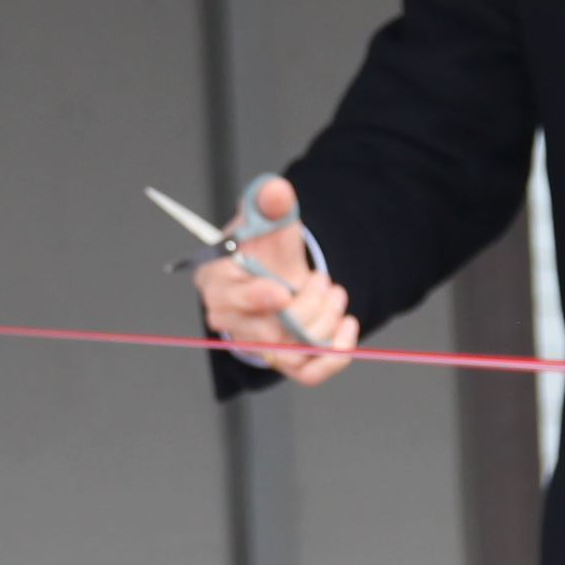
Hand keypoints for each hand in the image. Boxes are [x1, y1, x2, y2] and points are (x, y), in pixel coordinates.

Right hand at [195, 173, 360, 383]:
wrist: (278, 270)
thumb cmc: (263, 246)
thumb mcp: (269, 217)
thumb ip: (272, 202)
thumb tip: (278, 191)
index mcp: (217, 282)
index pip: (226, 300)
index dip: (254, 299)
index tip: (282, 291)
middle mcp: (232, 320)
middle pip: (264, 333)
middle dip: (305, 308)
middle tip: (322, 280)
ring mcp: (259, 344)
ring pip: (291, 352)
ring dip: (323, 323)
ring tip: (333, 293)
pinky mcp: (285, 360)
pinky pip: (308, 373)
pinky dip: (334, 354)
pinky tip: (347, 326)